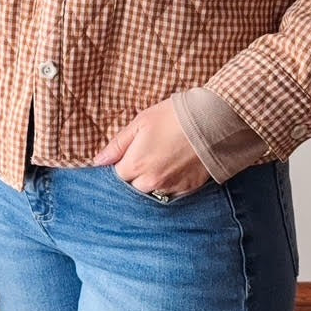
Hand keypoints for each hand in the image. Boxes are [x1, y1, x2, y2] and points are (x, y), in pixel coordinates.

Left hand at [92, 97, 213, 197]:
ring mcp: (170, 188)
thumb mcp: (141, 123)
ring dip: (153, 181)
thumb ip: (117, 145)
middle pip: (133, 187)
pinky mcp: (188, 189)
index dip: (122, 163)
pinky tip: (176, 167)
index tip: (131, 153)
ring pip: (152, 192)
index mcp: (135, 165)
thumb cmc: (174, 117)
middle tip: (149, 155)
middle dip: (136, 175)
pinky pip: (172, 193)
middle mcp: (151, 182)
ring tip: (164, 160)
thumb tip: (98, 161)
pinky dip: (170, 184)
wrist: (213, 122)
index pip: (117, 175)